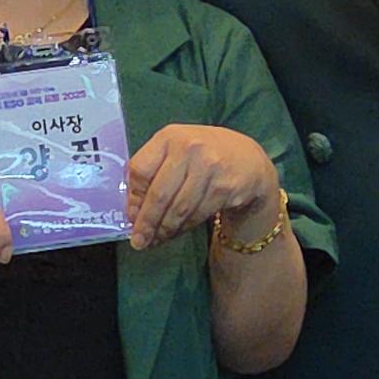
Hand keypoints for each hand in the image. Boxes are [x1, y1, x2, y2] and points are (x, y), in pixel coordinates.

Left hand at [126, 125, 281, 251]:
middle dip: (147, 223)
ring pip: (179, 209)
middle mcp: (189, 148)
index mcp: (169, 137)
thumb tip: (133, 212)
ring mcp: (210, 167)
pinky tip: (178, 232)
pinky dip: (184, 228)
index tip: (131, 217)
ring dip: (166, 230)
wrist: (247, 159)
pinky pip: (198, 215)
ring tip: (157, 240)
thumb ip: (152, 174)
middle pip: (159, 194)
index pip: (140, 170)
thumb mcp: (175, 153)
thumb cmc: (202, 156)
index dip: (133, 198)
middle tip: (139, 242)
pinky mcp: (225, 187)